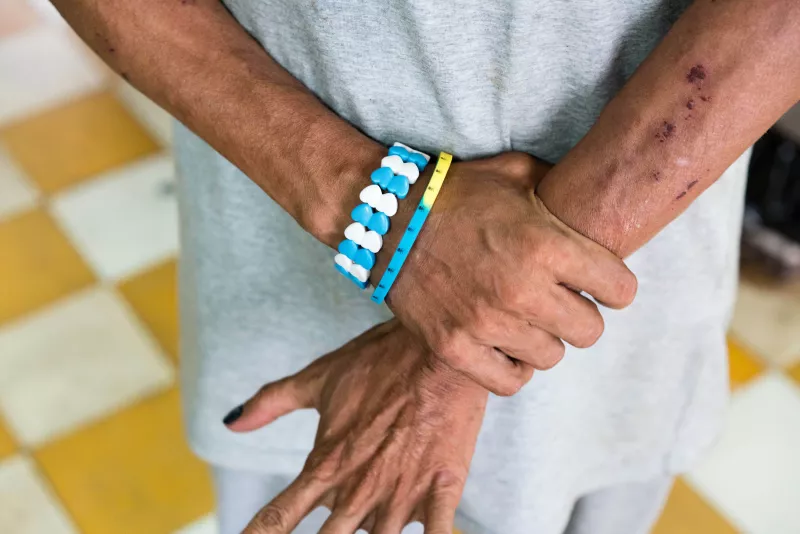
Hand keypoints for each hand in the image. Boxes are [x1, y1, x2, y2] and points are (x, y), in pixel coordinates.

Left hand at [225, 320, 486, 533]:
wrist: (440, 347)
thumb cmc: (381, 359)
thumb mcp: (320, 377)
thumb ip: (272, 402)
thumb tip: (231, 422)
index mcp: (327, 463)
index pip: (281, 516)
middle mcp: (359, 487)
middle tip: (331, 525)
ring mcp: (401, 492)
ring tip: (371, 522)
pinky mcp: (442, 488)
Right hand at [377, 152, 637, 394]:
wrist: (388, 218)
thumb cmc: (456, 193)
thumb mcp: (516, 172)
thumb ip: (561, 189)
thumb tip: (594, 201)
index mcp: (544, 244)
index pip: (620, 290)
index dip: (613, 285)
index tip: (599, 282)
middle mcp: (519, 289)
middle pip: (590, 331)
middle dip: (582, 314)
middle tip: (561, 301)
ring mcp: (484, 324)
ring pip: (551, 357)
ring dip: (544, 338)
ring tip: (527, 318)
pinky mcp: (453, 347)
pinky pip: (509, 382)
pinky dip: (513, 367)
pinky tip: (506, 344)